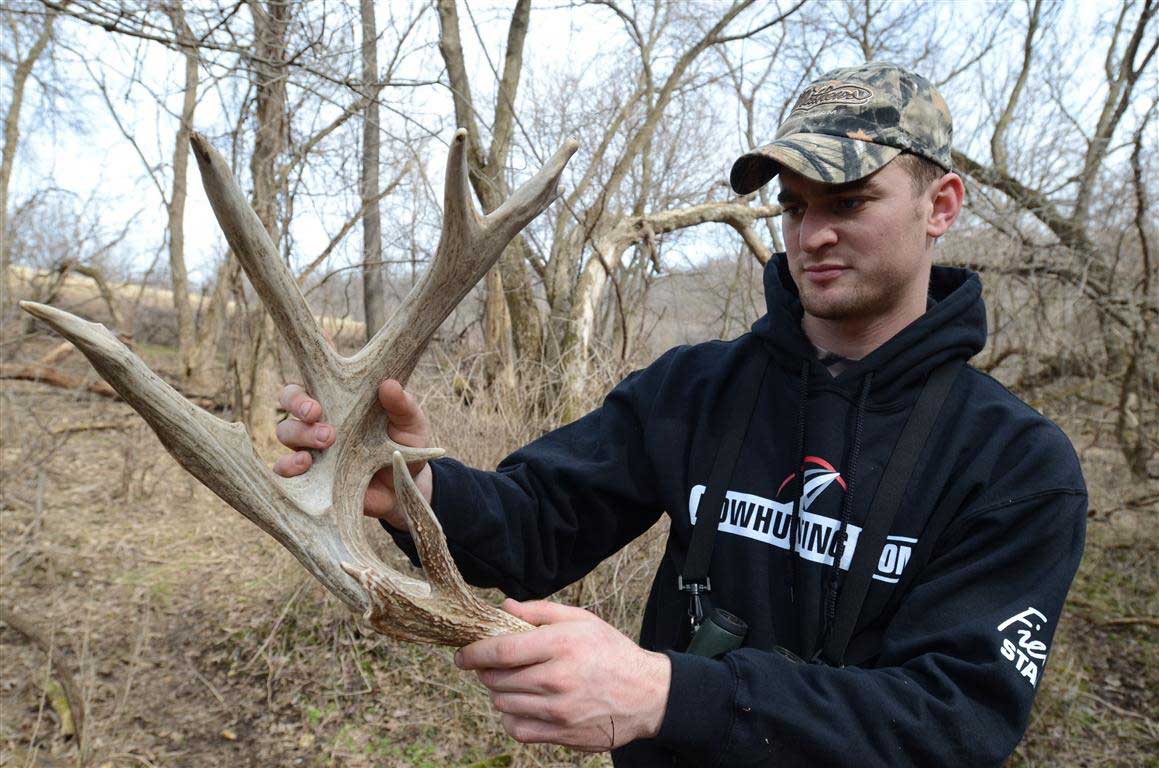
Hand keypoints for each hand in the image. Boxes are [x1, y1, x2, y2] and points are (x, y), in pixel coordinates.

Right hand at [272, 379, 432, 530]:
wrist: (408, 483)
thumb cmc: (405, 443)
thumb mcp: (409, 421)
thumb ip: (401, 404)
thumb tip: (389, 384)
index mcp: (335, 403)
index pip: (301, 391)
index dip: (297, 397)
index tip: (314, 408)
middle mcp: (317, 425)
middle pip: (288, 414)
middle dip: (300, 421)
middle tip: (328, 433)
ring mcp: (312, 452)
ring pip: (286, 440)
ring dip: (299, 443)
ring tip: (319, 452)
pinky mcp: (313, 480)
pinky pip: (286, 474)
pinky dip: (289, 471)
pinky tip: (306, 469)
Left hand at [455, 599, 670, 751]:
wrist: (648, 695)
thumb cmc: (611, 652)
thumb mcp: (581, 620)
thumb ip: (539, 612)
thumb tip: (502, 608)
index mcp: (561, 645)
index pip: (501, 651)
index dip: (473, 653)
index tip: (462, 654)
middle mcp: (557, 679)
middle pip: (497, 679)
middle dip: (486, 671)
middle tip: (492, 665)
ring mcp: (559, 711)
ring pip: (504, 704)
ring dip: (499, 692)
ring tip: (512, 682)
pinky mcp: (562, 735)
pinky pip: (517, 730)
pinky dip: (511, 717)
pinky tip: (521, 705)